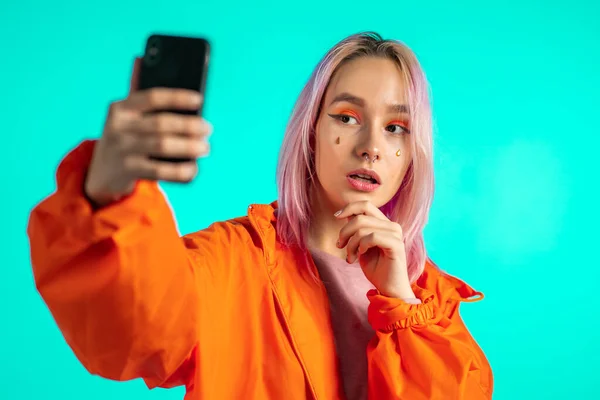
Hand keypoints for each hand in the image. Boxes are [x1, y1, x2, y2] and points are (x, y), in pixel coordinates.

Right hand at [85, 57, 211, 206]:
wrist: (101, 172)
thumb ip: (140, 94)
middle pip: (162, 123)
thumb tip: (149, 63)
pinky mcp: (128, 171)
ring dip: (189, 147)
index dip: (177, 97)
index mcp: (121, 107)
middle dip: (190, 125)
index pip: (152, 96)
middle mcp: (119, 127)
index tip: (199, 99)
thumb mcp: (128, 116)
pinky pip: (160, 170)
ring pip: (163, 145)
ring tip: (205, 147)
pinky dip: (181, 170)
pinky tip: (193, 168)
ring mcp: (122, 150)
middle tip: (208, 129)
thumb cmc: (126, 137)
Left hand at [335, 201, 415, 298]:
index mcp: (384, 224)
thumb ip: (357, 230)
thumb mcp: (361, 246)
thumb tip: (344, 215)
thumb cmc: (376, 269)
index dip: (349, 208)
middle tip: (340, 246)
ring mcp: (395, 234)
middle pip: (360, 216)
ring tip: (350, 257)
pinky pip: (372, 237)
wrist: (389, 290)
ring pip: (363, 228)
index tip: (336, 217)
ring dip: (351, 244)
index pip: (365, 205)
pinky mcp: (396, 244)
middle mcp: (391, 225)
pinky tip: (360, 255)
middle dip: (344, 231)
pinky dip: (361, 246)